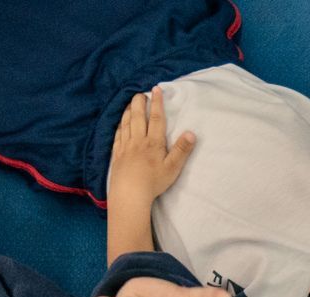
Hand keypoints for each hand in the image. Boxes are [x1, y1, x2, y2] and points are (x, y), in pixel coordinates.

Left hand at [108, 87, 194, 206]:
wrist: (129, 194)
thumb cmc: (153, 182)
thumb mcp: (172, 168)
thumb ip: (182, 150)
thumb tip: (192, 133)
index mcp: (153, 143)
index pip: (157, 119)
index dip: (157, 103)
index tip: (156, 89)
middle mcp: (138, 140)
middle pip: (139, 117)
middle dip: (140, 103)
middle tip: (141, 93)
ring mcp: (125, 146)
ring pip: (127, 123)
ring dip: (129, 111)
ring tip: (131, 103)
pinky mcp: (117, 154)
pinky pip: (118, 134)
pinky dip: (120, 125)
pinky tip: (121, 123)